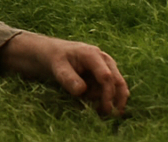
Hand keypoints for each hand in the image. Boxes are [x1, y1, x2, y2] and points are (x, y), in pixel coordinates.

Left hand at [0, 32, 129, 116]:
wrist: (49, 53)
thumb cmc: (53, 57)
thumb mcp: (56, 66)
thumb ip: (67, 77)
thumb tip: (82, 90)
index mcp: (92, 54)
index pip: (107, 77)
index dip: (107, 95)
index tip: (103, 110)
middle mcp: (103, 60)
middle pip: (118, 83)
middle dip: (113, 100)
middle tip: (103, 113)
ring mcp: (105, 67)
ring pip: (115, 88)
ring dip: (107, 99)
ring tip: (90, 104)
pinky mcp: (103, 75)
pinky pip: (109, 89)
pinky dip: (104, 98)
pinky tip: (91, 102)